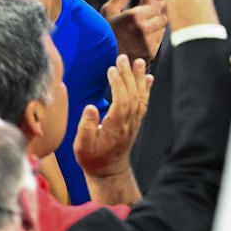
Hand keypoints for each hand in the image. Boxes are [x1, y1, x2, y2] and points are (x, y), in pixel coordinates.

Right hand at [74, 54, 152, 177]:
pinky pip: (143, 102)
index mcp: (115, 127)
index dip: (118, 84)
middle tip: (123, 58)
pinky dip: (146, 89)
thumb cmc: (93, 159)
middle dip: (128, 75)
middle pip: (131, 95)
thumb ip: (86, 128)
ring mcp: (133, 122)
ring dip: (139, 78)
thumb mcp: (82, 147)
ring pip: (139, 97)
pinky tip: (148, 78)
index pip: (121, 101)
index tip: (111, 70)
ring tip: (139, 62)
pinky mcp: (135, 121)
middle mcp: (128, 123)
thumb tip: (91, 108)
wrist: (108, 171)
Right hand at [102, 0, 167, 61]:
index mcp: (134, 16)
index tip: (145, 11)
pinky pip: (158, 42)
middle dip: (156, 18)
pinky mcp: (150, 54)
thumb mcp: (108, 11)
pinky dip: (153, 40)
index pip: (156, 6)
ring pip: (162, 30)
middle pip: (162, 18)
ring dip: (156, 28)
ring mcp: (148, 43)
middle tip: (143, 21)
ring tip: (139, 32)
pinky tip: (139, 41)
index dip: (150, 9)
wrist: (99, 59)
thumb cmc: (102, 34)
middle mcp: (143, 29)